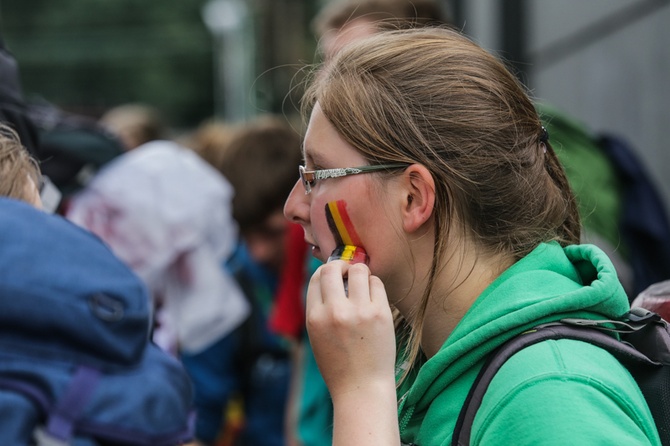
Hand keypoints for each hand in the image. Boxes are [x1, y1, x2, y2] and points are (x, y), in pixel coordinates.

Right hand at [305, 260, 395, 399]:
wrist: (362, 388)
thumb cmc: (339, 364)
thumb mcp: (317, 336)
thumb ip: (320, 308)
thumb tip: (329, 277)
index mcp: (314, 317)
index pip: (316, 278)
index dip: (326, 272)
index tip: (335, 276)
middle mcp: (334, 311)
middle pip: (333, 268)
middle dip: (341, 266)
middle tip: (349, 274)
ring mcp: (358, 311)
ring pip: (358, 270)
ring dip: (360, 272)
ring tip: (363, 283)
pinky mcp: (380, 313)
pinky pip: (377, 283)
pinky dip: (374, 285)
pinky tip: (374, 297)